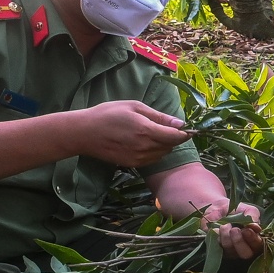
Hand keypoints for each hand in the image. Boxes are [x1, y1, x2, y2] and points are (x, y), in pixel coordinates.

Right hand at [67, 100, 190, 166]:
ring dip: (164, 145)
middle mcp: (144, 147)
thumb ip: (159, 117)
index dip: (186, 133)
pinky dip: (154, 152)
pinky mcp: (132, 164)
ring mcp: (138, 158)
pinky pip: (152, 159)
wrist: (83, 133)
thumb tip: (180, 123)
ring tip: (152, 133)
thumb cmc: (108, 114)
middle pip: (171, 146)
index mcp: (146, 131)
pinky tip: (144, 142)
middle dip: (174, 138)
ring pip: (162, 154)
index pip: (176, 137)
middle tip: (168, 127)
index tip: (190, 128)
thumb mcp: (134, 107)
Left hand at [201, 201, 263, 259]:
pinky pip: (219, 248)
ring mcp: (232, 251)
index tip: (247, 229)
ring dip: (227, 236)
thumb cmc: (235, 210)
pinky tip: (218, 228)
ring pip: (231, 251)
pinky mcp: (219, 251)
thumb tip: (255, 226)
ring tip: (225, 225)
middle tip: (234, 230)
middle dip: (239, 242)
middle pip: (246, 254)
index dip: (253, 239)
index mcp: (256, 238)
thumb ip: (253, 215)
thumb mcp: (247, 209)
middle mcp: (245, 248)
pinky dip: (219, 236)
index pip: (258, 245)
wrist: (216, 208)